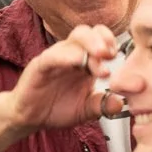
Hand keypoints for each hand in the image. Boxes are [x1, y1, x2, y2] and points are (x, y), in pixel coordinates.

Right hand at [4, 25, 118, 134]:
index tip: (117, 57)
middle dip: (102, 39)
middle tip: (110, 55)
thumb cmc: (57, 109)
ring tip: (100, 57)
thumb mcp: (86, 110)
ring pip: (73, 39)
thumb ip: (103, 105)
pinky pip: (53, 56)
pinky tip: (78, 62)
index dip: (110, 43)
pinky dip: (67, 56)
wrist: (30, 118)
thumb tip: (121, 102)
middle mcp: (70, 55)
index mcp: (84, 62)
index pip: (99, 39)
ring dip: (89, 44)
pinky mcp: (40, 66)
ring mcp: (55, 58)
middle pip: (86, 32)